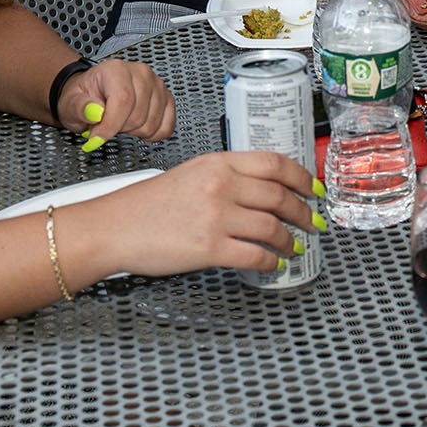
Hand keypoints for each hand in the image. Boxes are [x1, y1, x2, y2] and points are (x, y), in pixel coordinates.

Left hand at [55, 58, 174, 148]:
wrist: (93, 93)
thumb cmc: (84, 97)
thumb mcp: (71, 102)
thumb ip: (80, 107)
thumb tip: (95, 112)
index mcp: (116, 70)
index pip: (123, 101)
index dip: (111, 126)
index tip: (97, 138)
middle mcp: (141, 74)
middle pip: (138, 116)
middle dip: (119, 129)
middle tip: (106, 123)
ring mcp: (157, 86)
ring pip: (151, 125)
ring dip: (133, 132)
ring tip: (121, 121)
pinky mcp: (167, 99)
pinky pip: (166, 128)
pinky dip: (151, 134)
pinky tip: (137, 127)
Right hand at [72, 151, 322, 279]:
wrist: (113, 227)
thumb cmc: (146, 205)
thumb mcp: (190, 174)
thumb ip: (226, 176)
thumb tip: (263, 189)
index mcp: (217, 163)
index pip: (275, 163)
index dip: (301, 177)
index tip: (312, 189)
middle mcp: (220, 186)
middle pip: (279, 196)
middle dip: (303, 212)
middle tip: (312, 221)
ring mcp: (216, 217)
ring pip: (272, 228)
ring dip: (289, 240)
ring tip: (292, 246)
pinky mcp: (209, 248)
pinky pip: (254, 256)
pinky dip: (270, 262)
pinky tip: (272, 264)